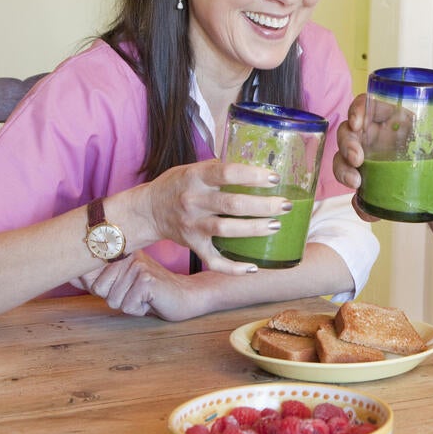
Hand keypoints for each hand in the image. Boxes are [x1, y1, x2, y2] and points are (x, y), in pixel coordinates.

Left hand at [79, 250, 200, 319]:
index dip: (100, 288)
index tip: (122, 284)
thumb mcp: (120, 283)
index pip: (88, 275)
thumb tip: (68, 275)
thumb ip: (94, 279)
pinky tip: (151, 301)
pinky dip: (139, 310)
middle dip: (115, 298)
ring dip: (128, 305)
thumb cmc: (151, 292)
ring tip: (144, 296)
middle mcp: (127, 255)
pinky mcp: (146, 280)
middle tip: (136, 292)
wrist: (185, 295)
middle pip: (98, 290)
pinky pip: (127, 306)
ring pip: (112, 300)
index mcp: (119, 252)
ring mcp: (137, 266)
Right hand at [141, 158, 291, 274]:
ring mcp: (192, 225)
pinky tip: (253, 267)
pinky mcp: (192, 245)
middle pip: (232, 204)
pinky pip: (213, 260)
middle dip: (263, 206)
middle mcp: (193, 201)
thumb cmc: (177, 185)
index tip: (274, 178)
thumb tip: (258, 165)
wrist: (147, 210)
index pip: (226, 173)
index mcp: (195, 177)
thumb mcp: (192, 168)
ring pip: (226, 230)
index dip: (252, 175)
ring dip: (254, 229)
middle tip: (285, 205)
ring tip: (276, 226)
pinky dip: (233, 267)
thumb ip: (219, 169)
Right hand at [333, 93, 432, 221]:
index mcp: (393, 120)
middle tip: (357, 160)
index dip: (357, 109)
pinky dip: (359, 205)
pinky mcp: (368, 188)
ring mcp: (368, 163)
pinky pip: (354, 195)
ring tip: (357, 185)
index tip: (358, 122)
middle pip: (348, 132)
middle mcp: (375, 138)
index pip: (368, 105)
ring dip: (343, 172)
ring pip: (342, 161)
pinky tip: (370, 212)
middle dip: (346, 144)